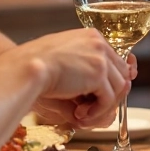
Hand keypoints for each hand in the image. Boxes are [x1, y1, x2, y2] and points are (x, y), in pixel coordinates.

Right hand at [10, 28, 130, 127]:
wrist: (28, 67)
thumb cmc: (37, 65)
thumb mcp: (65, 61)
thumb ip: (84, 71)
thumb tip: (102, 97)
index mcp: (91, 36)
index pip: (114, 60)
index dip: (111, 81)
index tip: (103, 96)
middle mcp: (99, 43)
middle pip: (121, 74)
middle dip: (109, 95)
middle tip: (90, 108)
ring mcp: (101, 58)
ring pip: (118, 88)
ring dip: (103, 105)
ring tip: (83, 113)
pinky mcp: (99, 74)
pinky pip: (108, 99)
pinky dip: (97, 111)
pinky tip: (80, 114)